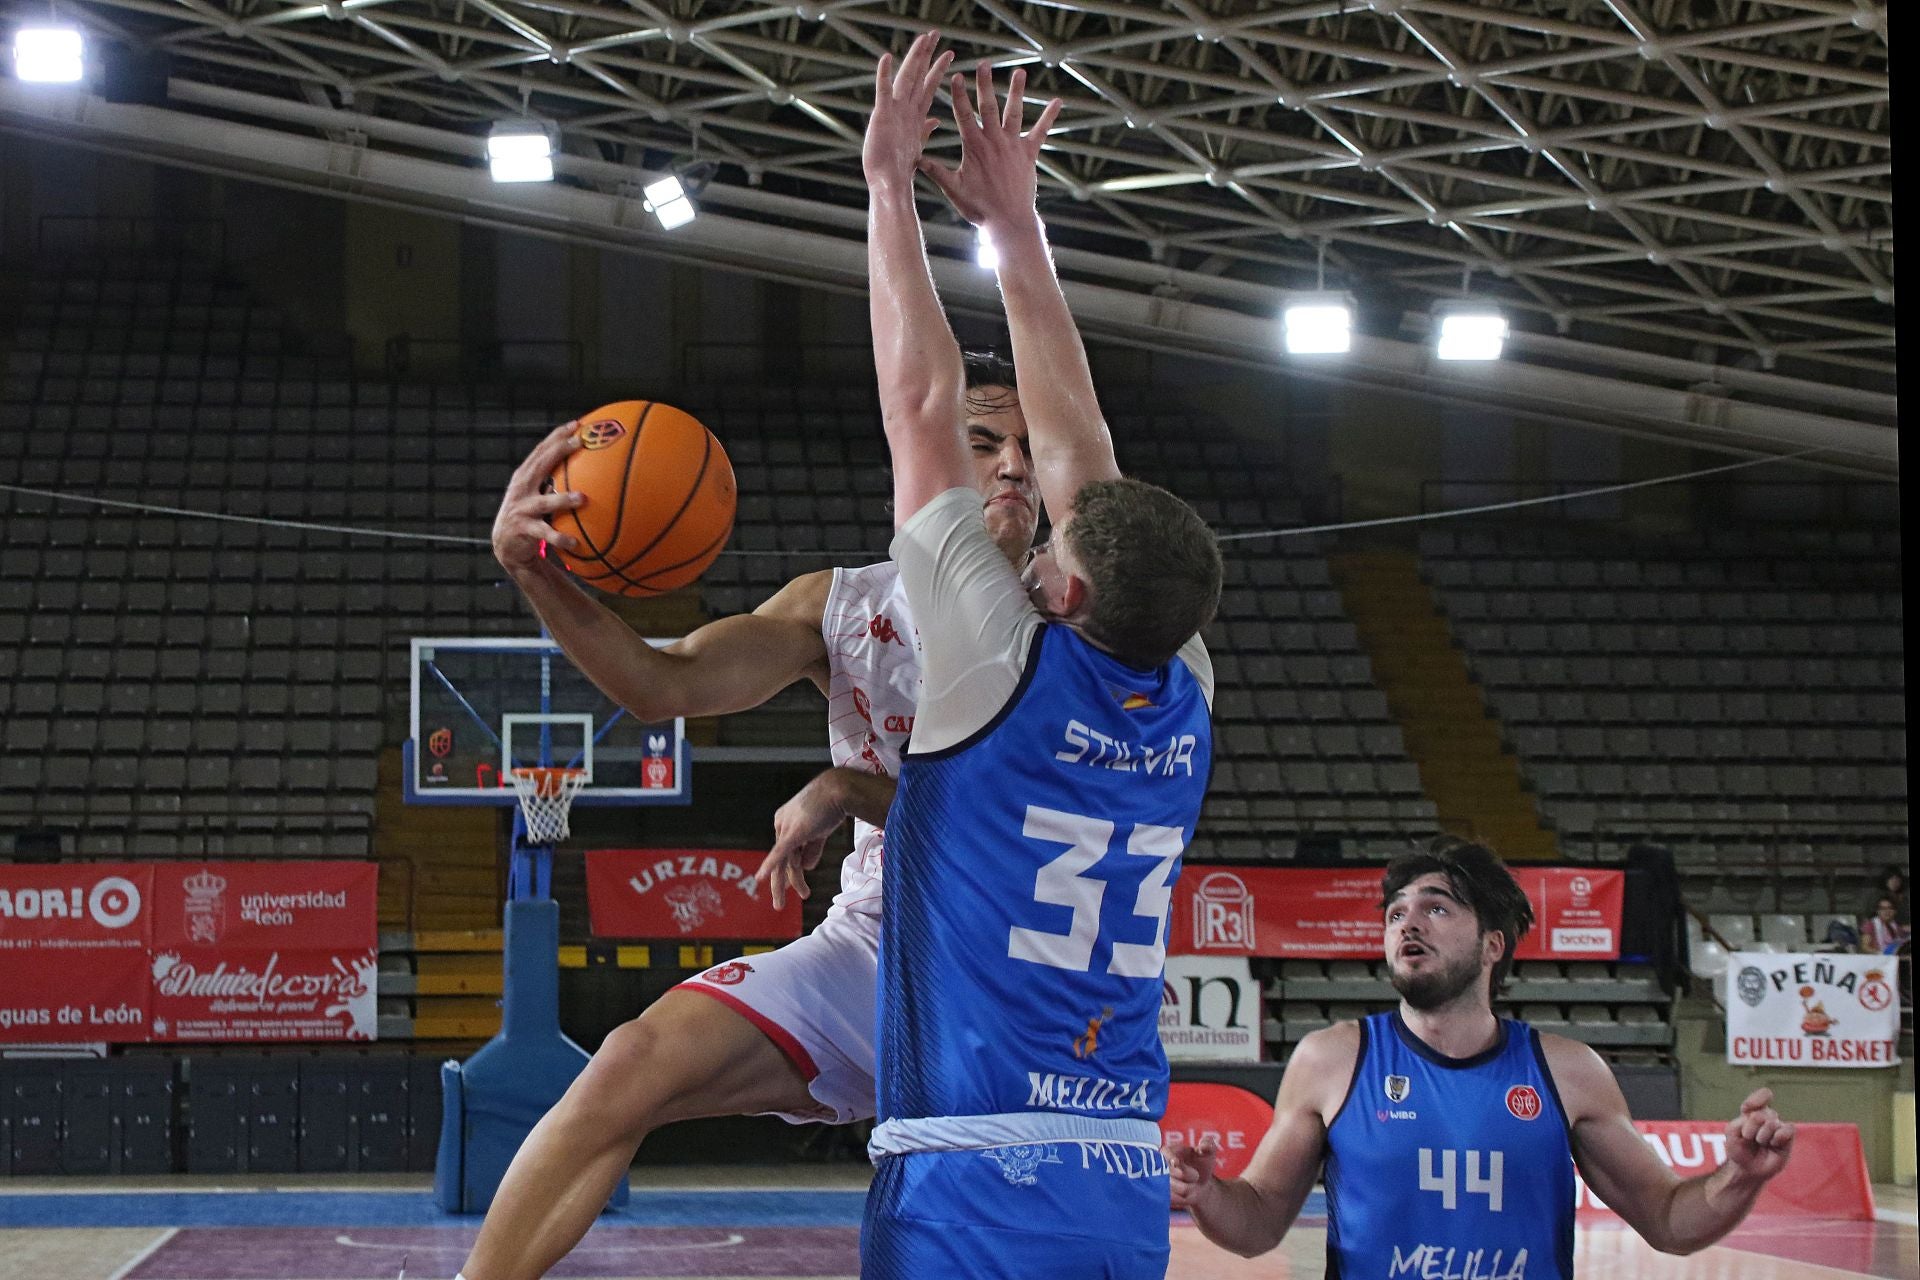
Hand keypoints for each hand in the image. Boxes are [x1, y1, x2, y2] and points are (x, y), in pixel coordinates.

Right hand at [492, 422, 586, 573]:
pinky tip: (575, 542)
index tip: (577, 424)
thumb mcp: (537, 493)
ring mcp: (521, 509)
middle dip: (559, 451)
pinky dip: (560, 537)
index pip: (541, 451)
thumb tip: (591, 467)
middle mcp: (521, 488)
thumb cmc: (530, 515)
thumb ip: (555, 480)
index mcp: (525, 477)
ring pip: (544, 503)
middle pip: (540, 465)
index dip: (557, 436)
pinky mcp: (523, 530)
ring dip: (563, 500)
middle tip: (580, 442)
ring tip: (583, 498)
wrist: (506, 544)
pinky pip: (545, 534)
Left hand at [749, 770, 848, 909]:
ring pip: (786, 862)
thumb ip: (812, 848)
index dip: (795, 869)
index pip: (788, 851)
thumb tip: (807, 867)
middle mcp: (781, 824)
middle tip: (778, 904)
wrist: (839, 790)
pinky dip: (771, 865)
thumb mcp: (820, 829)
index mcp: (785, 821)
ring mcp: (786, 828)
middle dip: (783, 882)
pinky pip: (780, 853)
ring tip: (803, 895)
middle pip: (782, 859)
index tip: (795, 886)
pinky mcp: (793, 832)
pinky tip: (761, 878)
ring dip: (794, 881)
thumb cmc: (832, 804)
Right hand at [863, 31, 953, 189]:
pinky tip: (886, 59)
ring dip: (914, 58)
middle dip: (927, 55)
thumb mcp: (917, 145)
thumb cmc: (899, 170)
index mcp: (914, 116)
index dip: (938, 70)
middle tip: (935, 34)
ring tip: (922, 39)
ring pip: (905, 78)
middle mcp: (904, 109)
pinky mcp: (881, 117)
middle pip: (917, 76)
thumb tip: (935, 120)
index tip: (949, 54)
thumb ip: (924, 130)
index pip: (928, 87)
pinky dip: (884, 75)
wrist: (888, 185)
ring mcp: (893, 111)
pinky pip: (884, 93)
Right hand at [920, 61, 1061, 232]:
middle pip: (988, 106)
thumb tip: (916, 160)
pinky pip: (1040, 132)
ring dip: (1016, 91)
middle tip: (984, 64)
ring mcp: (1013, 146)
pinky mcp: (1028, 154)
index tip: (956, 76)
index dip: (959, 94)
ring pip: (1014, 112)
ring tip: (1019, 72)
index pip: (964, 114)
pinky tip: (1057, 102)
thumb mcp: (954, 189)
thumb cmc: (979, 208)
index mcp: (974, 146)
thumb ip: (937, 172)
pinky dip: (1048, 117)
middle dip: (985, 83)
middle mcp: (994, 141)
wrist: (1008, 221)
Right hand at [1164, 1135, 1219, 1211]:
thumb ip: (1208, 1145)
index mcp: (1167, 1151)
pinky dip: (1183, 1199)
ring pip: (1173, 1188)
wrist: (1201, 1184)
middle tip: (1196, 1175)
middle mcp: (1159, 1166)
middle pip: (1170, 1172)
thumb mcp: (1208, 1152)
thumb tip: (1203, 1147)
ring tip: (1192, 1185)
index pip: (1165, 1153)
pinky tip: (1188, 1195)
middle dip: (1188, 1175)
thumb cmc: (1202, 1164)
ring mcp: (1159, 1181)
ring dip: (1187, 1188)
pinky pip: (1172, 1199)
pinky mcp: (1162, 1196)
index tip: (1176, 1162)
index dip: (1170, 1158)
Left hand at [1723, 1088, 1793, 1182]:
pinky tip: (1773, 1144)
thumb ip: (1742, 1121)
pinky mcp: (1788, 1138)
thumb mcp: (1732, 1132)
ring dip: (1762, 1135)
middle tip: (1747, 1137)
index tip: (1745, 1109)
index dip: (1757, 1099)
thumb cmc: (1738, 1149)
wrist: (1748, 1169)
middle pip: (1762, 1113)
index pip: (1764, 1095)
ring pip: (1773, 1122)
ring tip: (1760, 1143)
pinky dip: (1777, 1137)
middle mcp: (1768, 1117)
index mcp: (1754, 1111)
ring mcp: (1779, 1127)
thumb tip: (1763, 1120)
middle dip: (1751, 1127)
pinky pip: (1788, 1129)